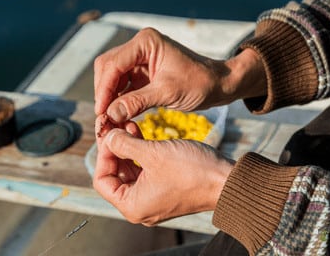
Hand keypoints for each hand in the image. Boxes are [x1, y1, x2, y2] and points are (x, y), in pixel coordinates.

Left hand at [93, 115, 233, 225]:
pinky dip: (140, 151)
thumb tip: (107, 137)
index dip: (102, 154)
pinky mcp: (164, 187)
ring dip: (126, 146)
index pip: (102, 180)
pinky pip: (144, 169)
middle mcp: (140, 205)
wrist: (228, 180)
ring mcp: (152, 197)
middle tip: (112, 124)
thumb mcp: (153, 154)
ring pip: (129, 169)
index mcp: (132, 205)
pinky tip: (137, 130)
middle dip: (113, 147)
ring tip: (126, 123)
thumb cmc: (192, 171)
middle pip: (115, 174)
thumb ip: (124, 145)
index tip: (107, 133)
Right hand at [94, 27, 265, 121]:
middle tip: (103, 116)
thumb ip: (136, 102)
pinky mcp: (142, 73)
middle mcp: (139, 47)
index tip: (101, 111)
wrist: (218, 85)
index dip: (104, 88)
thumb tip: (110, 114)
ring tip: (109, 118)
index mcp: (145, 42)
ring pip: (112, 77)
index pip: (113, 64)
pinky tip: (118, 114)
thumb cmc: (199, 83)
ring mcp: (139, 59)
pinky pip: (122, 85)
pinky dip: (118, 99)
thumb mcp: (167, 93)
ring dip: (109, 97)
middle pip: (107, 68)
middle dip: (104, 92)